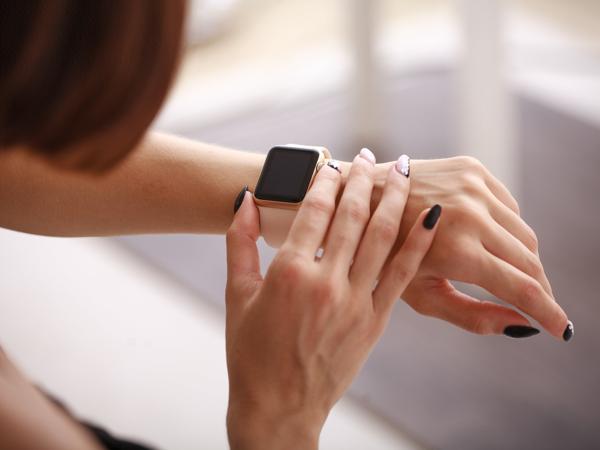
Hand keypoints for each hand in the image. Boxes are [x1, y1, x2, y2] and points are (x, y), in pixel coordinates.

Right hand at [225, 151, 440, 449]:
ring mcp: (354, 301)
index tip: (334, 164)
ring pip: (381, 237)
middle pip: (352, 216)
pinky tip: (431, 218)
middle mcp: (325, 281)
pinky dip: (419, 243)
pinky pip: (401, 274)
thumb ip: (240, 243)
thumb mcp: (237, 294)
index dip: (326, 182)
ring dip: (395, 198)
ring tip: (404, 168)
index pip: (313, 211)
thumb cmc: (251, 353)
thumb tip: (246, 200)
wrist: (279, 406)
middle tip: (372, 155)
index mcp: (288, 272)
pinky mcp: (375, 320)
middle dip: (364, 179)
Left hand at [372, 156, 570, 340]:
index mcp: (456, 250)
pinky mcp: (473, 169)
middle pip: (529, 261)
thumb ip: (473, 315)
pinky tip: (488, 240)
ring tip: (509, 276)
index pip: (521, 287)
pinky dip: (507, 229)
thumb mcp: (423, 295)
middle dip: (538, 288)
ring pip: (524, 234)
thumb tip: (522, 326)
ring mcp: (473, 187)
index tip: (564, 331)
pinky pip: (510, 207)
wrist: (359, 200)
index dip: (548, 312)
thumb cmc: (382, 256)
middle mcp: (471, 214)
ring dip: (525, 260)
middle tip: (538, 306)